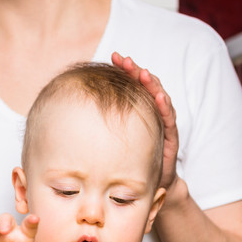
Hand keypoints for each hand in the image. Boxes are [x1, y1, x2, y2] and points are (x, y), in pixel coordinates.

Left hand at [111, 52, 179, 193]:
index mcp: (140, 110)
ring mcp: (164, 123)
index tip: (113, 57)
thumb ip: (98, 125)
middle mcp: (153, 112)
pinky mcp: (171, 137)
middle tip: (124, 60)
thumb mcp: (110, 140)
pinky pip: (169, 119)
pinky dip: (164, 107)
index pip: (134, 84)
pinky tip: (158, 97)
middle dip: (136, 71)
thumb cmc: (128, 161)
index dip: (126, 70)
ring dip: (152, 84)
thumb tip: (71, 112)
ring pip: (160, 98)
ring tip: (142, 74)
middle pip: (147, 86)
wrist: (150, 185)